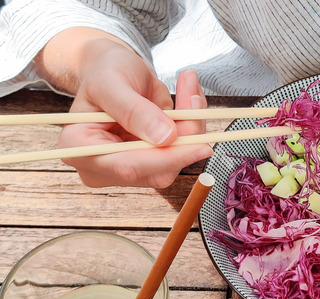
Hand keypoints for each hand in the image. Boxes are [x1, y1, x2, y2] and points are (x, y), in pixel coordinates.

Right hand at [60, 53, 211, 186]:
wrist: (114, 69)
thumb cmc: (105, 71)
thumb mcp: (113, 82)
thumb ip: (135, 110)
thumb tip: (166, 137)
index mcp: (78, 148)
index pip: (127, 166)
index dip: (166, 158)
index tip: (201, 145)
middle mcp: (101, 167)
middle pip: (156, 169)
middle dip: (185, 137)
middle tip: (195, 98)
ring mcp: (128, 168)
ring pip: (174, 162)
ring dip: (192, 128)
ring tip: (189, 90)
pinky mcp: (151, 163)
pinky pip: (181, 152)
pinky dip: (192, 127)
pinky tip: (189, 100)